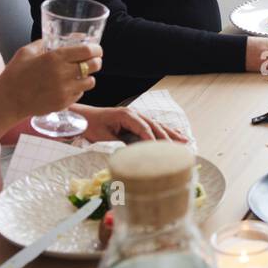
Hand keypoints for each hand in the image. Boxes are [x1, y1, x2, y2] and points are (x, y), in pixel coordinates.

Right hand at [0, 40, 101, 122]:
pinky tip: (68, 86)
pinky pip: (80, 93)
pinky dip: (78, 89)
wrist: (7, 101)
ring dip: (88, 77)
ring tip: (79, 75)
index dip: (96, 49)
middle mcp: (63, 73)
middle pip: (94, 65)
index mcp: (55, 58)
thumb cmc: (14, 74)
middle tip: (92, 61)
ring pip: (91, 81)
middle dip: (96, 62)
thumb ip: (44, 43)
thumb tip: (58, 38)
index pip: (88, 51)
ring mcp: (65, 90)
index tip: (96, 50)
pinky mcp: (64, 103)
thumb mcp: (26, 52)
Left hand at [72, 104, 190, 143]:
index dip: (153, 138)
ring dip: (171, 134)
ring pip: (158, 126)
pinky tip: (176, 134)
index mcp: (126, 115)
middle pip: (155, 126)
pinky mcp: (136, 122)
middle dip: (168, 137)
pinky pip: (154, 127)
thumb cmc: (90, 126)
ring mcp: (136, 117)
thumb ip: (118, 143)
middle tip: (180, 148)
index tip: (161, 149)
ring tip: (185, 141)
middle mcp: (134, 114)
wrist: (82, 117)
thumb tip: (132, 153)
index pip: (144, 127)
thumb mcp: (102, 136)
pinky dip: (166, 131)